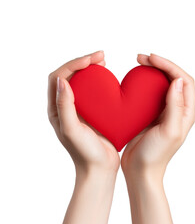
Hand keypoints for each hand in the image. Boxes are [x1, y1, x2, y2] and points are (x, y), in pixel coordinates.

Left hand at [48, 50, 119, 174]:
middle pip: (69, 75)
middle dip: (83, 62)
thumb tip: (61, 80)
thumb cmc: (84, 153)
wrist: (99, 168)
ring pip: (81, 81)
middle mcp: (66, 106)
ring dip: (91, 68)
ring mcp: (80, 108)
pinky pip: (93, 90)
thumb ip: (64, 106)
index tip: (91, 60)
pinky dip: (99, 80)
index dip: (73, 65)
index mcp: (56, 109)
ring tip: (103, 61)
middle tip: (100, 55)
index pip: (58, 77)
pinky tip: (109, 77)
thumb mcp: (71, 130)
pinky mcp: (93, 111)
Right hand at [121, 53, 194, 223]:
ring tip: (138, 63)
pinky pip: (149, 94)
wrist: (140, 170)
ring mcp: (163, 111)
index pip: (184, 80)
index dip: (169, 66)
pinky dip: (143, 83)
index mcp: (186, 113)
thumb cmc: (155, 155)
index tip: (152, 58)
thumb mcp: (169, 131)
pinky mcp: (150, 114)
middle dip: (160, 65)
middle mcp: (177, 110)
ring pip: (161, 84)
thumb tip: (177, 80)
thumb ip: (176, 106)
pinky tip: (133, 80)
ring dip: (151, 71)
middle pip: (173, 78)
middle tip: (142, 57)